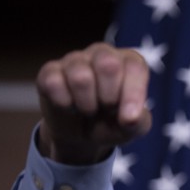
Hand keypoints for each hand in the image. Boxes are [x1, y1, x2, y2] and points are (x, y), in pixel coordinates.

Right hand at [35, 43, 152, 164]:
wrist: (83, 136)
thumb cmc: (114, 122)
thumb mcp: (134, 127)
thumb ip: (139, 121)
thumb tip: (131, 118)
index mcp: (129, 62)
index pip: (134, 67)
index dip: (133, 94)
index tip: (128, 119)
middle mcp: (103, 53)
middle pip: (108, 64)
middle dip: (109, 97)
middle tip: (107, 109)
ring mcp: (75, 60)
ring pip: (81, 77)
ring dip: (86, 104)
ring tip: (89, 110)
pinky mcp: (50, 71)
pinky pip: (53, 83)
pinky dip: (63, 103)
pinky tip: (69, 107)